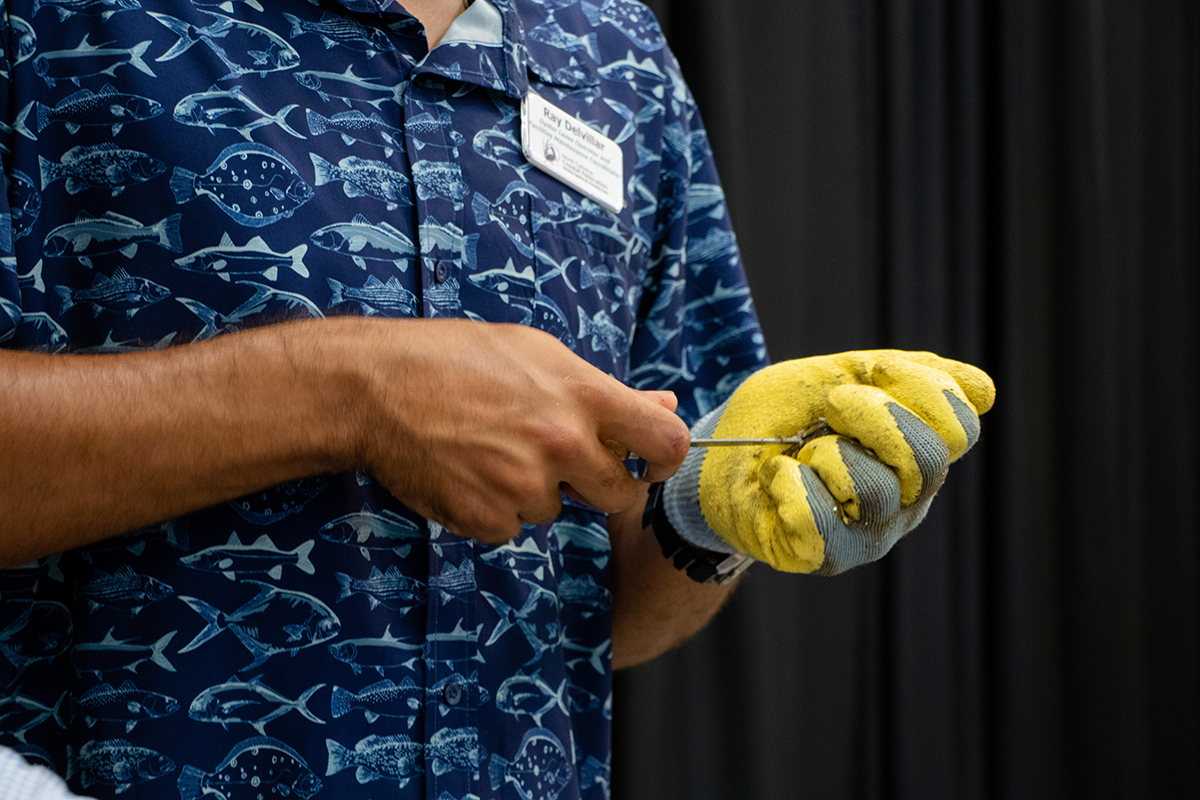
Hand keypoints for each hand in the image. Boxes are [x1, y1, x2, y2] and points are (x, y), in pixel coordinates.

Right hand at [347, 319, 689, 543]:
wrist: (377, 386)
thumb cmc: (458, 359)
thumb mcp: (539, 354)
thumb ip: (606, 390)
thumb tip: (664, 405)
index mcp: (584, 395)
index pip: (667, 442)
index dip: (665, 458)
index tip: (648, 461)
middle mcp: (563, 443)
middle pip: (620, 494)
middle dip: (599, 484)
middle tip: (558, 459)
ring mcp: (525, 485)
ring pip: (557, 510)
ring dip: (535, 492)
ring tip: (492, 449)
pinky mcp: (488, 518)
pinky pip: (512, 527)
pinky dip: (496, 508)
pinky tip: (468, 471)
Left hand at [664, 350, 994, 573]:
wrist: (713, 459)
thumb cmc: (777, 418)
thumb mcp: (831, 375)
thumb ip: (901, 375)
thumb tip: (981, 392)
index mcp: (917, 452)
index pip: (960, 425)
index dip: (915, 391)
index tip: (862, 379)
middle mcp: (906, 500)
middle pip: (931, 459)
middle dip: (871, 416)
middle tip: (829, 410)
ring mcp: (869, 535)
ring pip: (875, 490)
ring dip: (824, 453)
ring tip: (798, 453)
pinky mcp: (822, 557)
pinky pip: (818, 521)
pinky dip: (788, 485)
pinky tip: (778, 479)